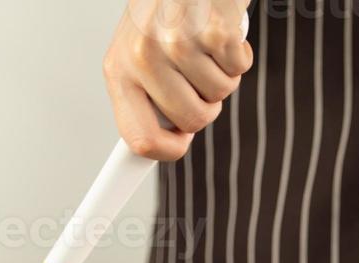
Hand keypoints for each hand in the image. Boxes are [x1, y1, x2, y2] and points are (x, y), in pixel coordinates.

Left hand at [103, 0, 253, 160]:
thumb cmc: (166, 8)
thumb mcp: (140, 50)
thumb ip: (148, 94)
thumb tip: (167, 138)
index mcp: (119, 71)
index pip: (137, 137)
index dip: (164, 153)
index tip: (178, 149)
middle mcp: (142, 59)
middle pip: (190, 121)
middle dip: (207, 106)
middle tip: (201, 77)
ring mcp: (176, 45)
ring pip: (218, 96)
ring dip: (223, 76)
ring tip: (207, 45)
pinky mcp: (211, 31)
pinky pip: (238, 69)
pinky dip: (239, 54)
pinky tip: (222, 30)